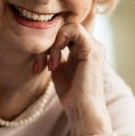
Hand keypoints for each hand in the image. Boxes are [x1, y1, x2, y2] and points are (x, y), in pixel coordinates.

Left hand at [36, 15, 110, 135]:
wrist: (82, 110)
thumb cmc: (71, 93)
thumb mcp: (59, 67)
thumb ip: (56, 52)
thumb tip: (45, 40)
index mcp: (85, 47)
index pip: (65, 30)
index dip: (49, 41)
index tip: (39, 63)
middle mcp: (92, 44)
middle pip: (65, 26)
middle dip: (48, 42)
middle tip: (40, 64)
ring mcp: (95, 45)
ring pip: (68, 25)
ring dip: (53, 43)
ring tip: (50, 64)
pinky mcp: (92, 50)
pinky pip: (74, 30)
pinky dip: (59, 41)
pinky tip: (55, 60)